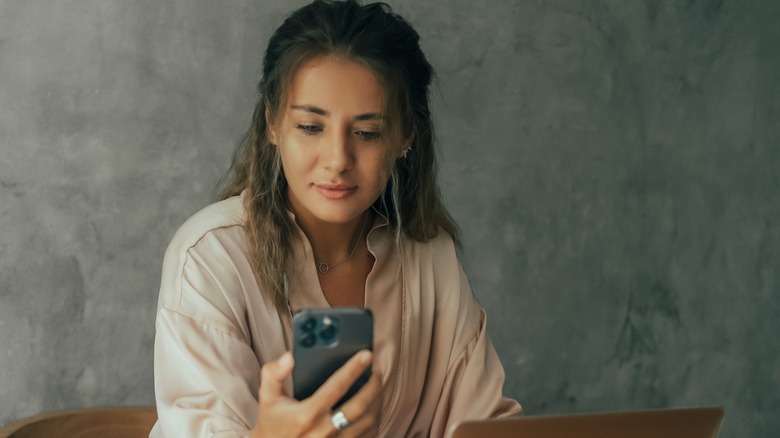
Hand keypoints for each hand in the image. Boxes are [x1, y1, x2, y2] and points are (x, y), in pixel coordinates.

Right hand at [250, 350, 381, 436]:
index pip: (336, 387)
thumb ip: (273, 374)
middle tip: (376, 372)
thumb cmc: (273, 424)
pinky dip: (374, 420)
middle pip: (360, 406)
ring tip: (376, 388)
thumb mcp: (268, 398)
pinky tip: (372, 408)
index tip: (366, 355)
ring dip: (377, 402)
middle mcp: (323, 430)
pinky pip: (367, 436)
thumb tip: (289, 358)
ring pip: (368, 422)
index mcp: (307, 414)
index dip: (353, 369)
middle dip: (373, 386)